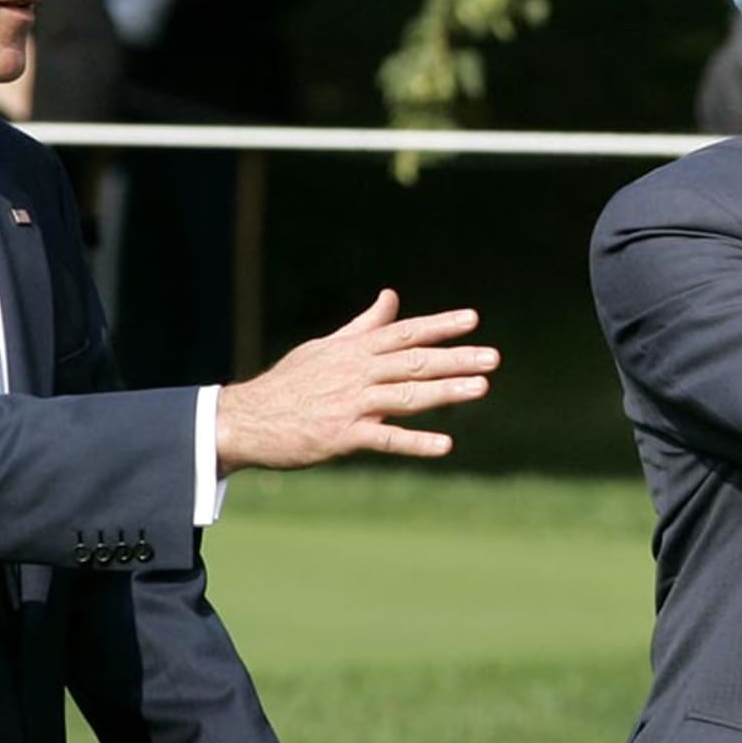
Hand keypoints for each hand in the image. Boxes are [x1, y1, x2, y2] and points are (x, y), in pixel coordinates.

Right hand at [216, 289, 498, 474]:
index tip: (473, 319)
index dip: (440, 326)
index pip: (405, 332)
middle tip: (493, 357)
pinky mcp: (342, 435)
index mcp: (354, 350)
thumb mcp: (325, 347)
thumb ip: (364, 326)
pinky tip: (444, 445)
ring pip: (407, 395)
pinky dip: (415, 442)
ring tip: (481, 389)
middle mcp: (357, 372)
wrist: (247, 418)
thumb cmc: (289, 383)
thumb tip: (390, 297)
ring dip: (445, 392)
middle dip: (457, 358)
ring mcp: (351, 403)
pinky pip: (385, 438)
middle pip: (415, 361)